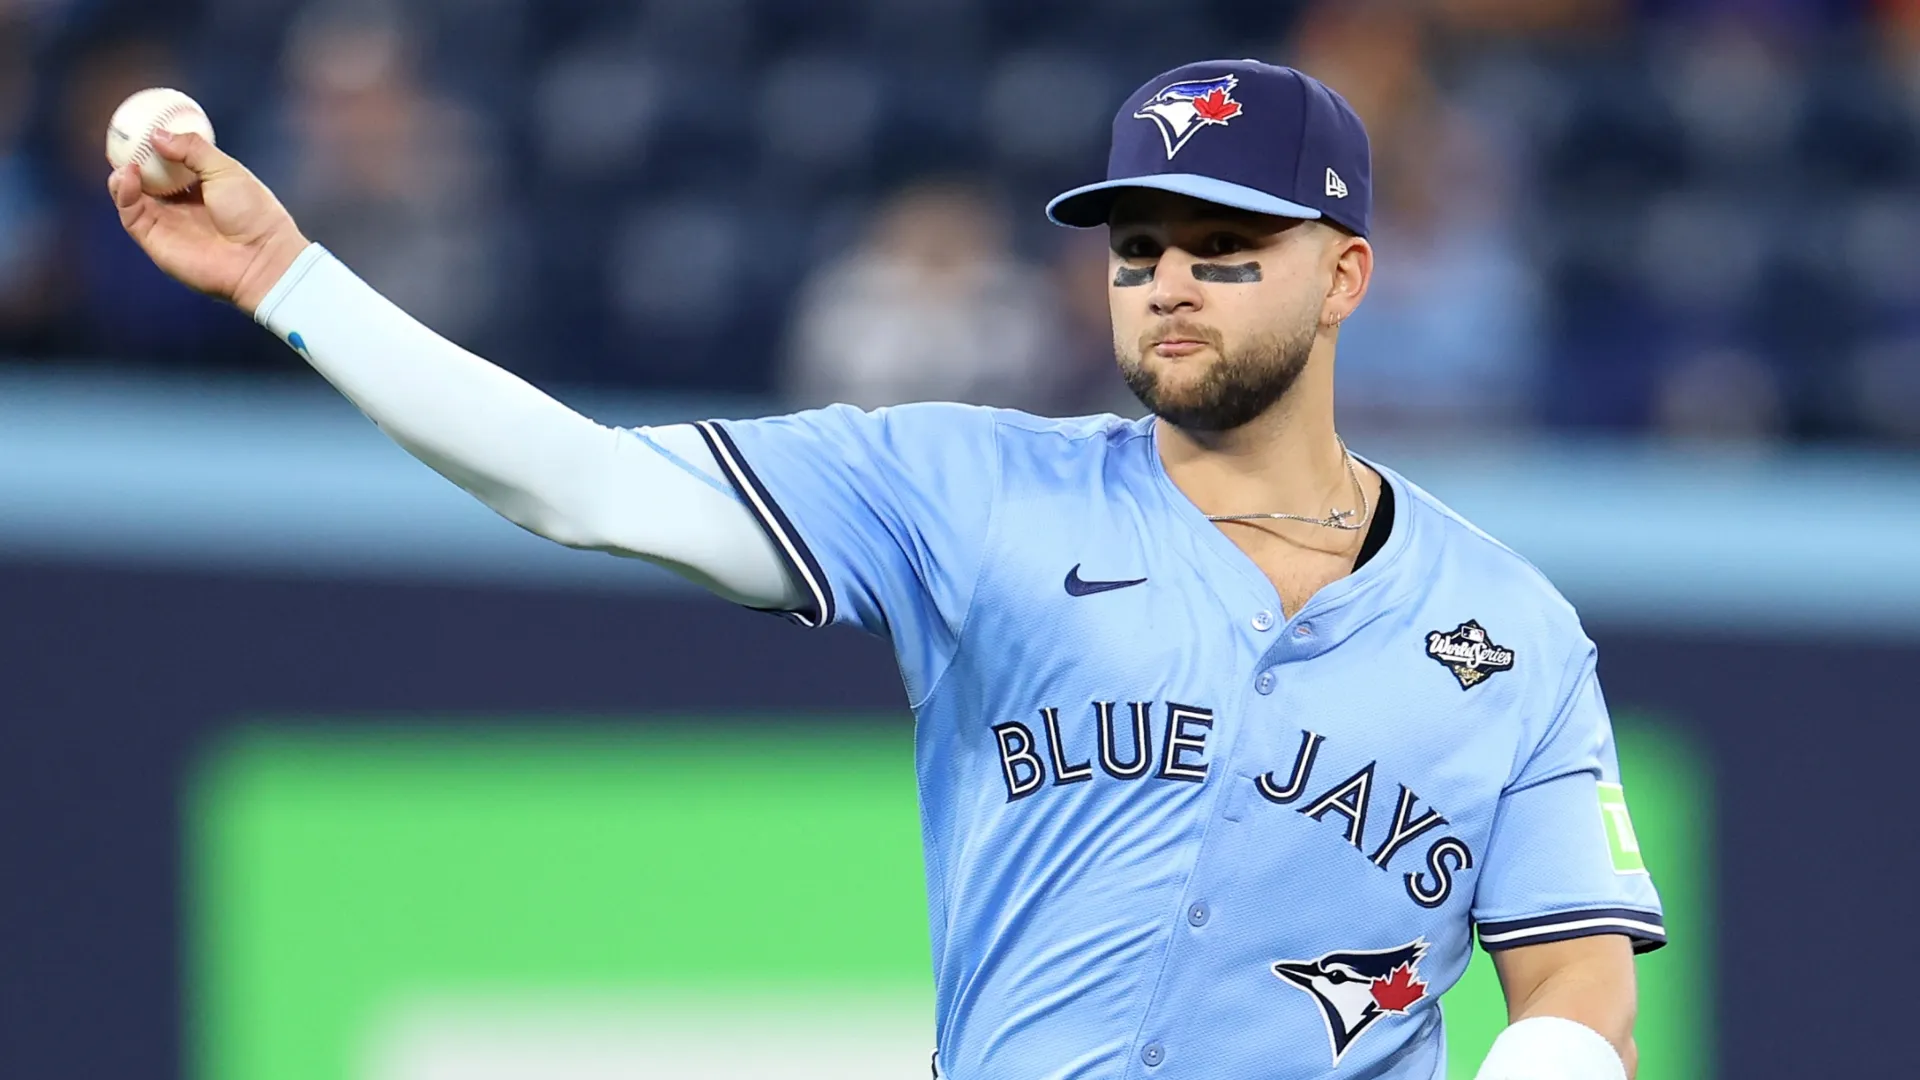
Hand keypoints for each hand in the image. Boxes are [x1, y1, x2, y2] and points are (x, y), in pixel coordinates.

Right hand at [109, 130, 311, 315]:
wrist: (261, 258)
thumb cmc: (253, 214)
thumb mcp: (226, 170)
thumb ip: (193, 150)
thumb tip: (157, 134)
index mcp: (202, 188)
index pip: (171, 165)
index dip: (154, 148)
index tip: (142, 128)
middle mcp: (182, 206)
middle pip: (147, 180)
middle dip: (131, 160)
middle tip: (123, 139)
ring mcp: (167, 224)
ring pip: (132, 197)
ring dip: (123, 176)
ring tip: (126, 160)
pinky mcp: (155, 240)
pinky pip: (131, 214)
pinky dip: (123, 193)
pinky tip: (128, 174)